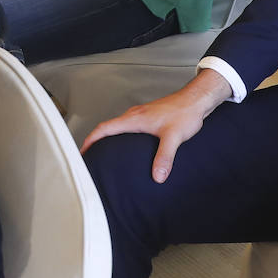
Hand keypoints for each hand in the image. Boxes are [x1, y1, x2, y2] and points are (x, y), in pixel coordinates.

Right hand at [80, 69, 231, 181]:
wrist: (196, 100)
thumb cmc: (185, 113)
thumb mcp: (174, 137)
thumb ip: (164, 157)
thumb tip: (157, 177)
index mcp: (134, 118)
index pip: (104, 128)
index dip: (90, 140)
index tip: (81, 152)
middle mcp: (134, 115)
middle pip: (107, 127)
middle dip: (95, 141)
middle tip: (90, 157)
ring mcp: (140, 115)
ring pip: (118, 127)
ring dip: (108, 138)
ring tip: (105, 154)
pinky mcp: (148, 117)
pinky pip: (128, 127)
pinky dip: (121, 136)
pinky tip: (128, 147)